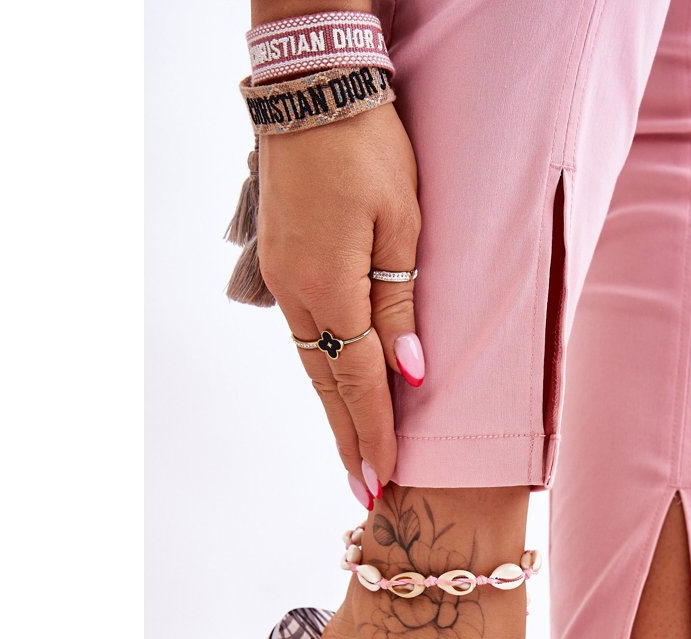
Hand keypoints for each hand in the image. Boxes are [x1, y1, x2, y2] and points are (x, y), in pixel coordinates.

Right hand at [257, 101, 421, 494]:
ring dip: (335, 414)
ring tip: (352, 456)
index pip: (361, 382)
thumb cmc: (369, 153)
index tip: (383, 481)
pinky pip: (305, 336)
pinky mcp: (281, 267)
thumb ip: (401, 306)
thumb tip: (409, 374)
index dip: (375, 435)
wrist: (313, 93)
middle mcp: (299, 295)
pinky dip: (324, 374)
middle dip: (349, 442)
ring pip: (313, 365)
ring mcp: (283, 282)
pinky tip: (337, 394)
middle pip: (329, 387)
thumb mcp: (402, 228)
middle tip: (364, 494)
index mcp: (332, 289)